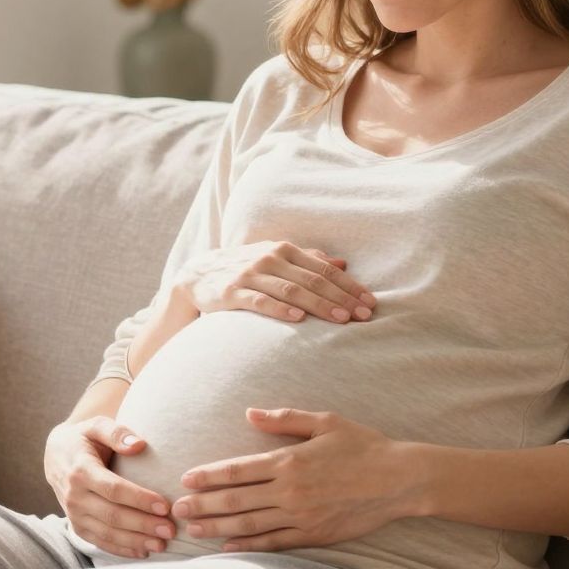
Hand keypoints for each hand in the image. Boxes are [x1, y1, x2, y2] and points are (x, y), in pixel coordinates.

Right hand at [43, 416, 173, 558]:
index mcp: (80, 470)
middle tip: (170, 529)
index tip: (164, 505)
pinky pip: (99, 542)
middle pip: (112, 515)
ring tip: (162, 544)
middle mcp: (74, 496)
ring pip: (106, 533)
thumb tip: (139, 445)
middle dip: (143, 524)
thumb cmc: (84, 438)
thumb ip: (117, 432)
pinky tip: (143, 551)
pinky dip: (121, 549)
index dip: (139, 499)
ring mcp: (73, 514)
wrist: (56, 455)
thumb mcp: (96, 426)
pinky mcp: (77, 526)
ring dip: (135, 541)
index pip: (113, 489)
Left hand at [173, 408, 419, 551]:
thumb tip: (249, 414)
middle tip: (176, 510)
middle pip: (236, 500)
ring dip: (217, 528)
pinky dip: (248, 546)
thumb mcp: (325, 422)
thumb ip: (284, 419)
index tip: (186, 479)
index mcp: (290, 461)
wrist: (400, 480)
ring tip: (193, 530)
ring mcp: (301, 516)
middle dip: (203, 505)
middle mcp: (291, 491)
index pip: (238, 470)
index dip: (208, 476)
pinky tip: (228, 548)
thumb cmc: (364, 445)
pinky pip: (274, 543)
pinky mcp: (314, 535)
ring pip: (249, 525)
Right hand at [174, 240, 378, 325]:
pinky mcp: (232, 292)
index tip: (370, 302)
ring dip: (319, 305)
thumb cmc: (246, 269)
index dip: (350, 286)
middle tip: (363, 315)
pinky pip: (260, 301)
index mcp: (285, 250)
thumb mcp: (276, 259)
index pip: (325, 269)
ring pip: (292, 290)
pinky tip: (298, 318)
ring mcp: (250, 274)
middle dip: (342, 298)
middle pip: (313, 280)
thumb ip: (308, 260)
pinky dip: (281, 308)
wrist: (197, 275)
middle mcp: (270, 258)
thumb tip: (343, 263)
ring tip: (341, 319)